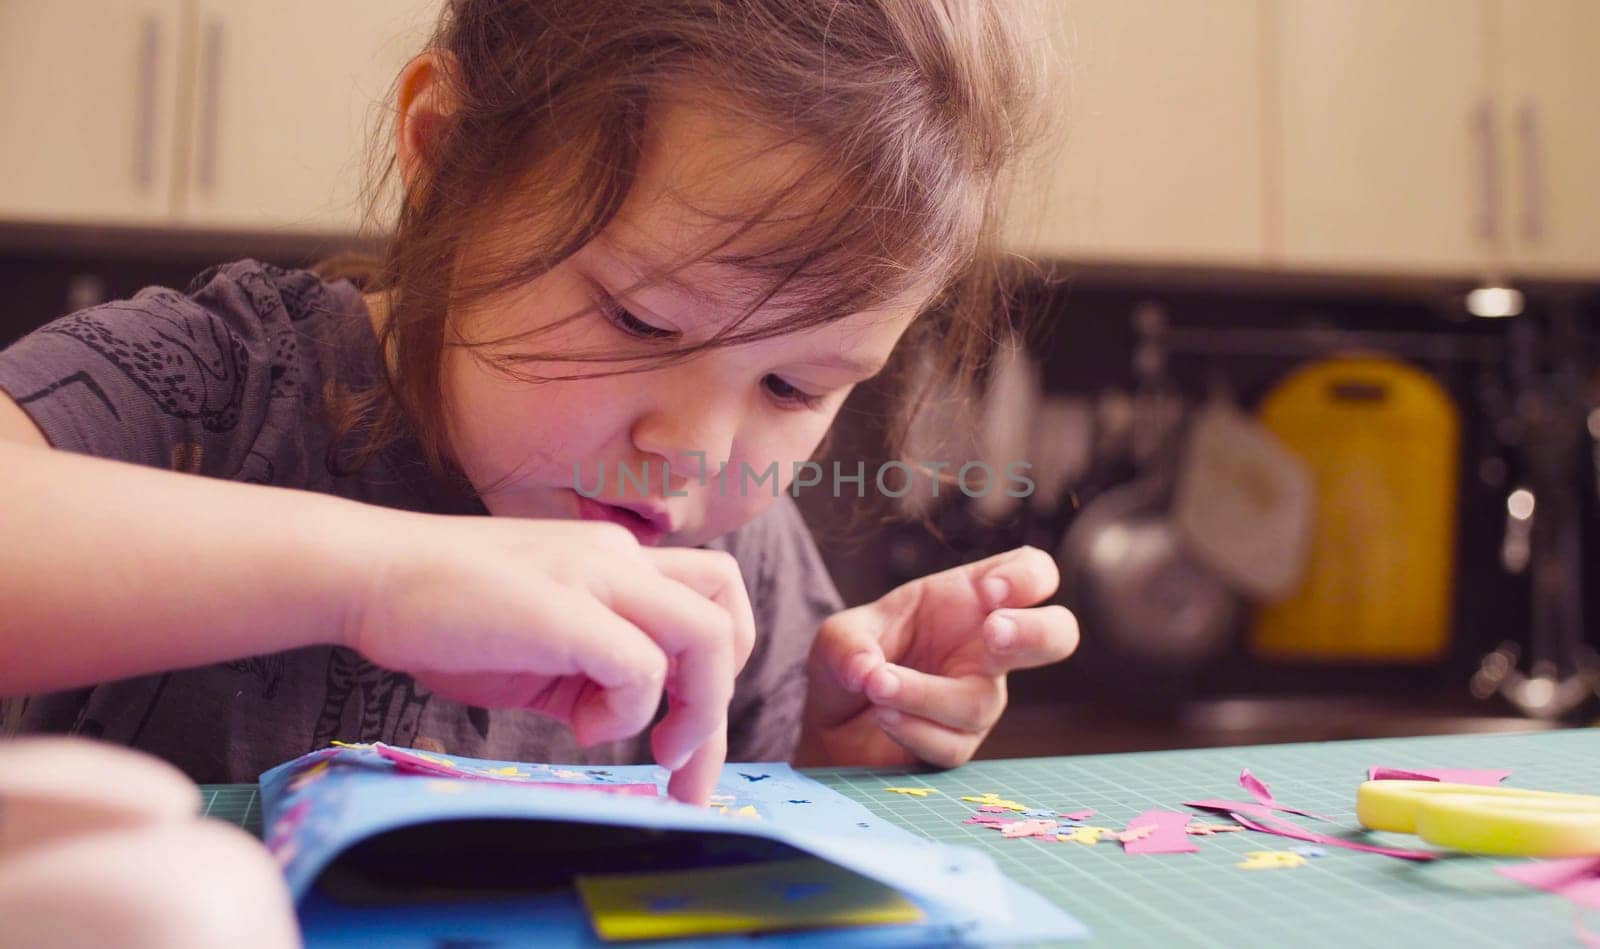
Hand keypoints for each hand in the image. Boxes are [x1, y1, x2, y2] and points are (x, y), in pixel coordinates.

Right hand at [344, 514, 754, 804]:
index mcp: (613, 563)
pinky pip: (642, 667)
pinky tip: (581, 728)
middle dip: (722, 698)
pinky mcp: (567, 608)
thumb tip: (620, 715)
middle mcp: (617, 558)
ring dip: (700, 708)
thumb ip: (587, 670)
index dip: (712, 672)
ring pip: (708, 633)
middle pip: (726, 609)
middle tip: (686, 764)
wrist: (368, 576)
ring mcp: (596, 576)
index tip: (680, 738)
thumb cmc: (441, 615)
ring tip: (658, 751)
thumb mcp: (537, 646)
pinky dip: (627, 712)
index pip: (706, 600)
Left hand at [798, 546, 1077, 768]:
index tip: (990, 592)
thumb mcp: (838, 637)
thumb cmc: (851, 663)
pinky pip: (953, 744)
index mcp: (968, 600)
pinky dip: (913, 729)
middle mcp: (986, 648)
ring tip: (876, 685)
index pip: (1032, 573)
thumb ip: (849, 644)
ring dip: (925, 693)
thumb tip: (868, 672)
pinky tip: (884, 717)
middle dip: (1036, 632)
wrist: (831, 726)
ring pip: (980, 702)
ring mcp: (979, 697)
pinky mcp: (960, 742)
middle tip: (993, 632)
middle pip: (1057, 635)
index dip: (1027, 577)